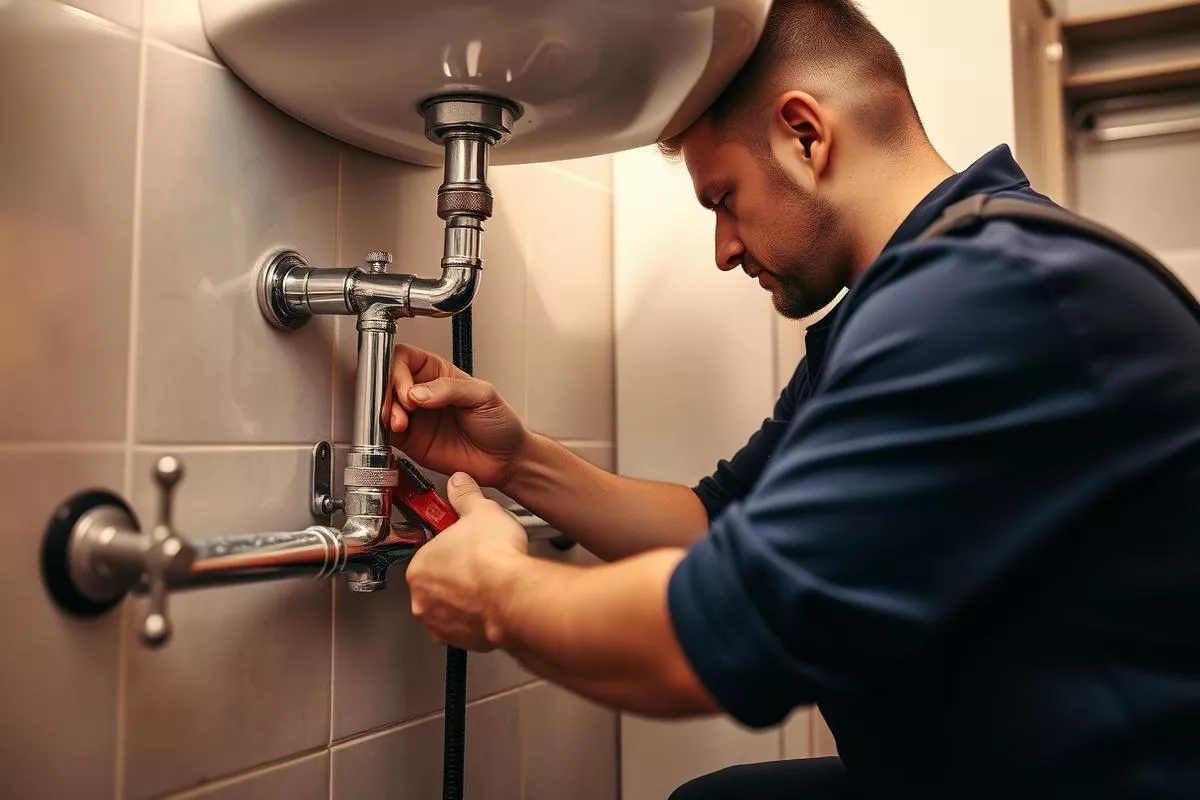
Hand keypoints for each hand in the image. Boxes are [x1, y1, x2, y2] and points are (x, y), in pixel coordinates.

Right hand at [390, 344, 528, 488]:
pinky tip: (398, 431)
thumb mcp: (483, 395)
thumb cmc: (501, 424)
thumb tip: (420, 392)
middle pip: (388, 381)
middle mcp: (422, 393)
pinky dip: (384, 431)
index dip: (399, 370)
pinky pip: (387, 433)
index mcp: (438, 373)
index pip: (405, 359)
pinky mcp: (411, 441)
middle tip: (404, 405)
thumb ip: (451, 389)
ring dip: (386, 412)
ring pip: (383, 406)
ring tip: (402, 421)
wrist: (506, 460)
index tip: (409, 389)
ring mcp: (415, 417)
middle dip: (389, 392)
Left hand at [406, 472, 528, 650]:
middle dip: (457, 574)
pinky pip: (468, 628)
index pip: (429, 554)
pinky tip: (496, 602)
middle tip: (480, 562)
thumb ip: (466, 496)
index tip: (464, 543)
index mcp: (419, 567)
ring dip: (466, 598)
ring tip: (491, 583)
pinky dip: (479, 617)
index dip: (451, 546)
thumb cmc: (494, 559)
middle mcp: (424, 600)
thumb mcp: (481, 511)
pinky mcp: (463, 641)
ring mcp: (443, 624)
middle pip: (438, 583)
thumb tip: (460, 484)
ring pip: (451, 608)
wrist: (515, 595)